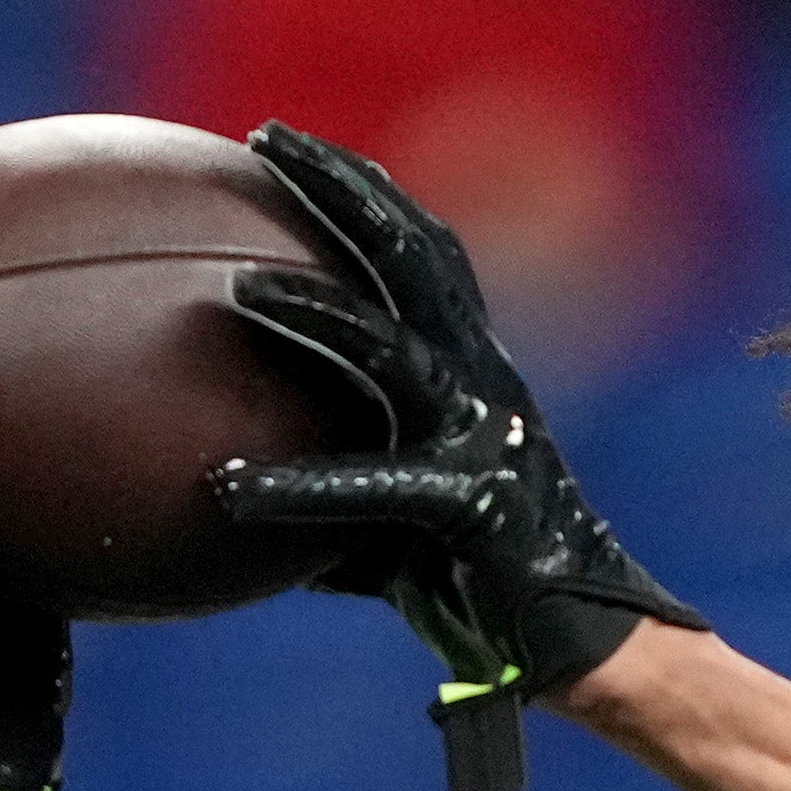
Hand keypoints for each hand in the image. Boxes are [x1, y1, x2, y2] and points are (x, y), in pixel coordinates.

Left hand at [210, 124, 703, 790]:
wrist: (583, 653)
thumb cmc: (478, 587)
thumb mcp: (388, 521)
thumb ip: (318, 488)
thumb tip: (207, 491)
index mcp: (471, 370)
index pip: (422, 250)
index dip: (366, 188)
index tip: (292, 145)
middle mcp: (482, 382)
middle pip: (413, 254)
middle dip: (342, 187)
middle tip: (265, 137)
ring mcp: (482, 437)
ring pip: (393, 349)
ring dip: (314, 311)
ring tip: (234, 293)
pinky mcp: (473, 506)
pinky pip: (373, 488)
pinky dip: (296, 487)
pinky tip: (225, 490)